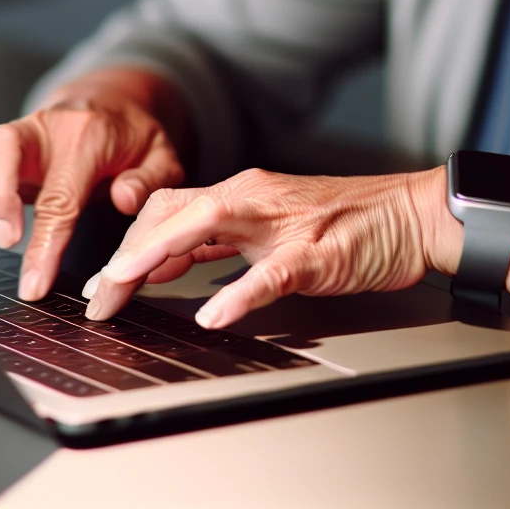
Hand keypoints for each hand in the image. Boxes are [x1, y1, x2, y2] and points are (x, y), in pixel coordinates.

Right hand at [0, 68, 188, 301]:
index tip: (34, 282)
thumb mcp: (162, 154)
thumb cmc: (132, 137)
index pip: (60, 193)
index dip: (45, 242)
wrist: (111, 104)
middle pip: (3, 150)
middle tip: (4, 242)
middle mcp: (40, 128)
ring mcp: (12, 137)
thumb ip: (150, 179)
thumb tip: (123, 198)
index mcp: (85, 133)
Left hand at [82, 167, 445, 329]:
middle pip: (169, 214)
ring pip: (203, 226)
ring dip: (153, 257)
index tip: (100, 280)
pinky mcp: (315, 254)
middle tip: (98, 297)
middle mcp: (253, 199)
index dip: (126, 242)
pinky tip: (213, 315)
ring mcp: (282, 225)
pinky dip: (236, 294)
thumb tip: (168, 260)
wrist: (412, 214)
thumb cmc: (348, 224)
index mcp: (242, 195)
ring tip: (121, 288)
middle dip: (125, 254)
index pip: (166, 209)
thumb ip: (221, 240)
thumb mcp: (271, 229)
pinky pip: (269, 273)